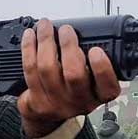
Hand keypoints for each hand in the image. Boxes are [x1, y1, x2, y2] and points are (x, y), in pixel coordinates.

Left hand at [18, 19, 119, 137]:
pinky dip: (29, 48)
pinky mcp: (36, 101)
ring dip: (45, 41)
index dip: (102, 68)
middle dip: (68, 46)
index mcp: (99, 94)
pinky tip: (30, 36)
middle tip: (66, 30)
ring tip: (45, 26)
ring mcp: (57, 103)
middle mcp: (80, 102)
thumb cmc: (72, 88)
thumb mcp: (92, 80)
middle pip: (74, 75)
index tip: (96, 50)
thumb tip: (85, 30)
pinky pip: (30, 70)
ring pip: (48, 69)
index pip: (108, 86)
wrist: (49, 113)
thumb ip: (93, 62)